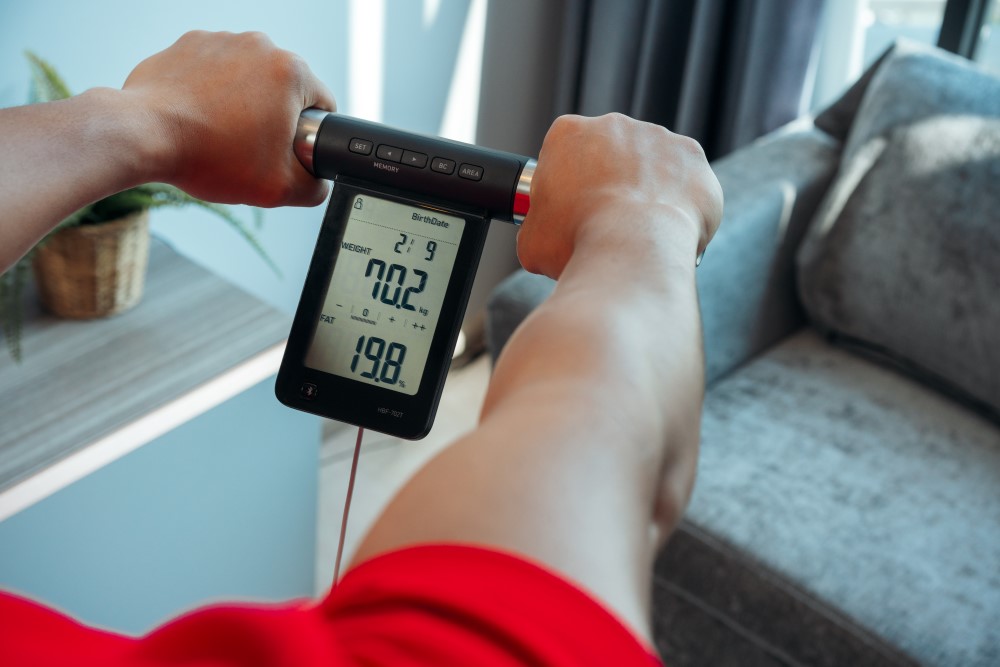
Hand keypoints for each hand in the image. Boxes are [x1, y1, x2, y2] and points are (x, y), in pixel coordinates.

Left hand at [121, 30, 335, 206]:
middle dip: (274, 118)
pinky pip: (213, 71)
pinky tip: (199, 119)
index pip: (323, 106)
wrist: (144, 135)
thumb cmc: (208, 155)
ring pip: (249, 80)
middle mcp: (260, 46)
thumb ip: (315, 187)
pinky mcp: (188, 45)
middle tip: (250, 148)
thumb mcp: (280, 189)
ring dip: (242, 104)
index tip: (285, 152)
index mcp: (292, 72)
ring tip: (220, 135)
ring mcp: (221, 41)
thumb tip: (318, 181)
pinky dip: (211, 93)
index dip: (310, 136)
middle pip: (284, 91)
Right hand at [516, 113, 722, 278]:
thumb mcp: (532, 241)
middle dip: (608, 184)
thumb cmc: (579, 242)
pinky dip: (679, 202)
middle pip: (609, 155)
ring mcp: (657, 137)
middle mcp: (614, 125)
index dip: (567, 186)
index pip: (565, 153)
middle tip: (606, 223)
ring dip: (646, 191)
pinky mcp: (692, 156)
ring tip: (641, 231)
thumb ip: (538, 228)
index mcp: (568, 134)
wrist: (631, 251)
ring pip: (649, 164)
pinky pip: (684, 179)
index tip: (572, 212)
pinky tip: (668, 229)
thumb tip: (543, 239)